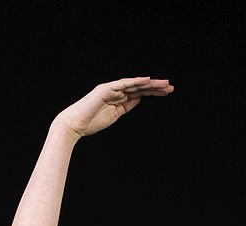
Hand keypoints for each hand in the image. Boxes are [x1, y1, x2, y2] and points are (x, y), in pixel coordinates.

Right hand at [54, 76, 173, 139]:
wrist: (75, 124)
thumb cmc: (91, 121)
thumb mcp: (115, 115)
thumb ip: (126, 106)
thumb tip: (139, 99)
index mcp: (119, 97)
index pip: (139, 93)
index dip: (153, 92)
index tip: (167, 92)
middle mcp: (116, 90)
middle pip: (139, 87)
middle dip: (155, 87)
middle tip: (170, 86)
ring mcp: (111, 89)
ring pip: (134, 84)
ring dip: (149, 83)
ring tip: (163, 83)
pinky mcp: (105, 90)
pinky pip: (122, 84)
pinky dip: (134, 81)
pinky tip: (146, 80)